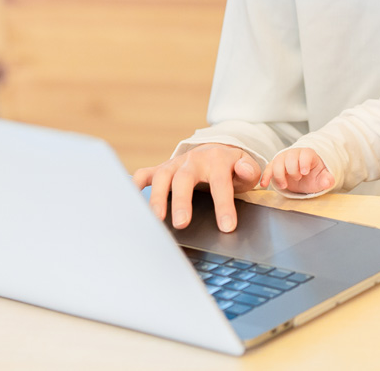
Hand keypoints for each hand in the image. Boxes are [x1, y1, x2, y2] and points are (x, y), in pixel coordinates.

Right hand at [132, 144, 260, 231]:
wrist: (214, 151)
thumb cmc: (230, 167)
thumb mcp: (246, 166)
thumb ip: (249, 170)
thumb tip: (245, 170)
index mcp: (217, 161)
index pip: (221, 183)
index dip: (223, 205)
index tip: (227, 227)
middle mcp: (193, 160)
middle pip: (185, 178)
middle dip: (182, 201)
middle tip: (182, 224)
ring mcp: (175, 164)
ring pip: (162, 176)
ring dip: (157, 197)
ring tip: (157, 219)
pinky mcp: (161, 169)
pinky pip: (144, 174)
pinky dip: (135, 184)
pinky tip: (130, 199)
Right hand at [260, 148, 334, 194]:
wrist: (305, 177)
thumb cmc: (314, 175)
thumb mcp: (322, 178)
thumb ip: (327, 179)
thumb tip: (328, 181)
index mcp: (308, 154)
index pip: (305, 154)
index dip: (304, 163)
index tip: (304, 172)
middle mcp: (294, 154)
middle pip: (290, 157)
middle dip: (293, 170)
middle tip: (298, 178)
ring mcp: (283, 159)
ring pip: (277, 162)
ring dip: (279, 175)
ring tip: (284, 185)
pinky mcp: (275, 166)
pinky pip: (268, 168)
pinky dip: (265, 176)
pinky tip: (264, 184)